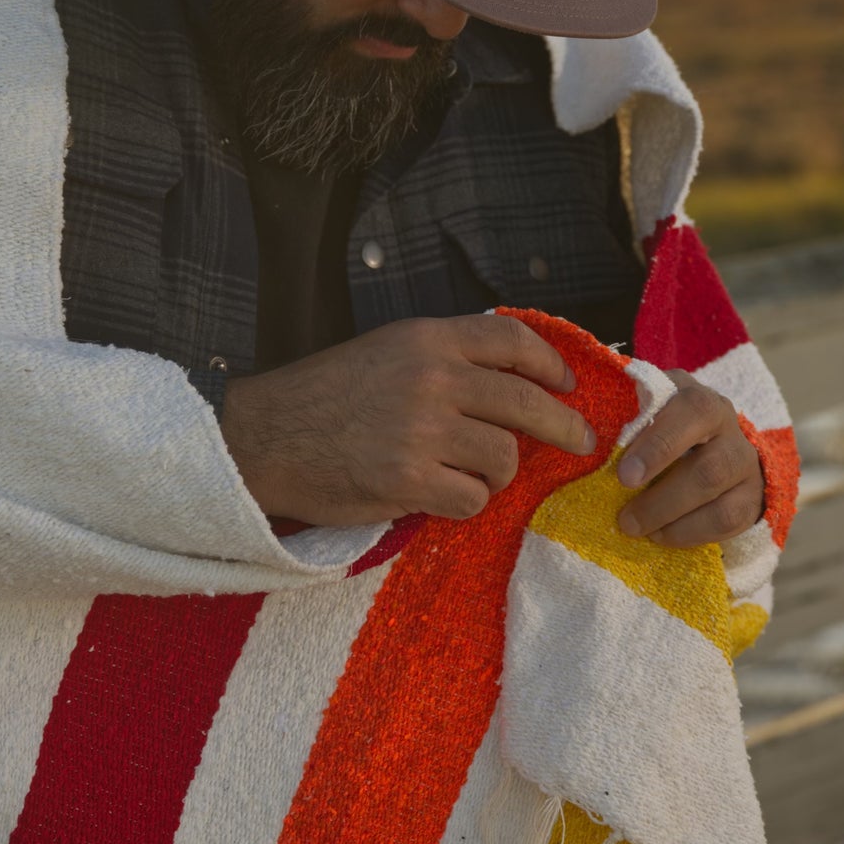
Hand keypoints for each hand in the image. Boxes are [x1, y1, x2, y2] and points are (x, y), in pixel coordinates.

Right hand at [219, 315, 595, 526]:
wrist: (263, 438)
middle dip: (564, 427)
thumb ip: (441, 359)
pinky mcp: (410, 480)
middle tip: (580, 441)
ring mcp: (422, 430)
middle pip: (526, 403)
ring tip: (467, 476)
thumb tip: (509, 383)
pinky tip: (438, 497)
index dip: (551, 364)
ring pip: (504, 457)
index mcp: (426, 340)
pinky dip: (465, 503)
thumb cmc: (320, 399)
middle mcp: (432, 378)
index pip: (511, 341)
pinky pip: (473, 498)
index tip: (568, 385)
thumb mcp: (384, 353)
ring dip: (496, 473)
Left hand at [616, 372, 764, 546]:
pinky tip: (660, 535)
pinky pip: (728, 521)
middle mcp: (729, 429)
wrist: (713, 445)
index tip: (624, 476)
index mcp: (700, 400)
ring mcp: (745, 464)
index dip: (659, 445)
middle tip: (625, 517)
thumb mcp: (649, 412)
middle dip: (663, 497)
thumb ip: (627, 417)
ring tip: (636, 529)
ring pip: (718, 499)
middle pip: (708, 467)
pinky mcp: (751, 499)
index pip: (691, 412)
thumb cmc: (664, 427)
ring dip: (672, 518)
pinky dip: (688, 533)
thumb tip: (588, 439)